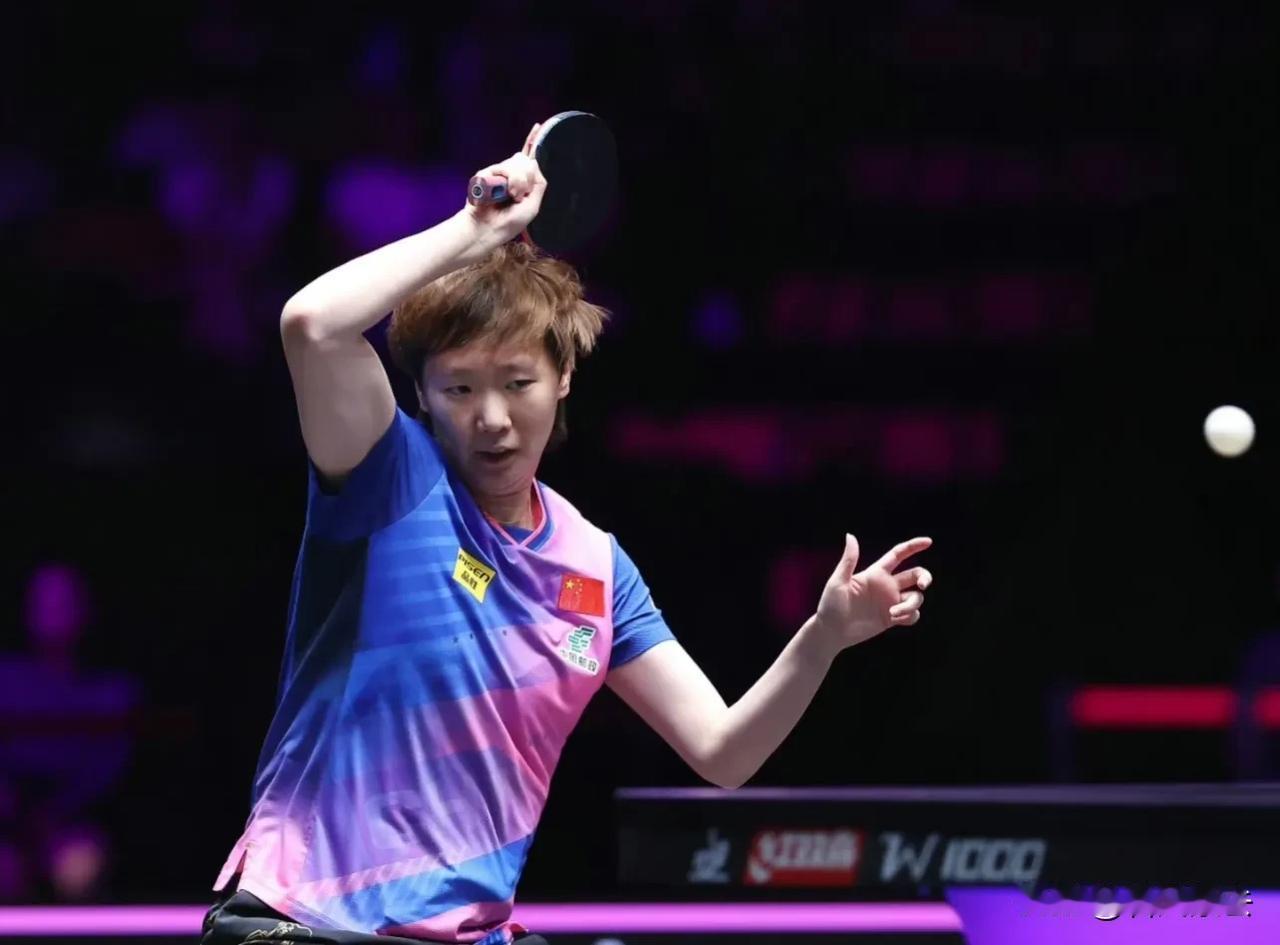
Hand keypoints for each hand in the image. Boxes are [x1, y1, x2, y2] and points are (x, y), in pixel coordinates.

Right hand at [463, 123, 547, 245]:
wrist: (487, 229)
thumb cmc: (509, 223)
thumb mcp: (533, 206)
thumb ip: (538, 184)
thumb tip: (533, 161)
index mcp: (521, 182)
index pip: (528, 160)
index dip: (532, 143)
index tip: (537, 126)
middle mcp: (508, 175)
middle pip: (524, 161)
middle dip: (525, 178)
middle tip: (518, 197)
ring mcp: (496, 174)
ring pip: (513, 164)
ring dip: (516, 182)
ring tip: (510, 198)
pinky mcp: (484, 175)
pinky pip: (500, 169)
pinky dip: (504, 182)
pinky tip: (498, 195)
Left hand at [814, 534, 932, 649]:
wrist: (831, 632)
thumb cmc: (830, 605)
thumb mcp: (838, 581)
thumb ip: (848, 560)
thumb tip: (850, 535)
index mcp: (876, 573)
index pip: (898, 555)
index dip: (913, 546)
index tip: (928, 541)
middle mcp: (886, 586)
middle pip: (915, 575)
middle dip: (925, 577)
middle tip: (923, 585)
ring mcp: (890, 602)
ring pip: (916, 597)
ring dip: (911, 604)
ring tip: (893, 612)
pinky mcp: (891, 619)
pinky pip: (912, 615)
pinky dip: (910, 616)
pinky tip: (896, 618)